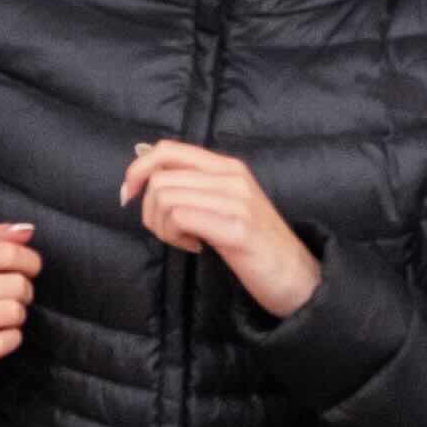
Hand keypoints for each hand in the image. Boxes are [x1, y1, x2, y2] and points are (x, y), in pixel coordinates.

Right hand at [0, 222, 42, 370]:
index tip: (31, 268)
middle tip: (15, 295)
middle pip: (15, 285)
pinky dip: (11, 338)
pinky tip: (2, 333)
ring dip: (17, 315)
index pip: (6, 253)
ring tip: (5, 314)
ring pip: (12, 313)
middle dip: (24, 290)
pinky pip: (1, 344)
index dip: (30, 261)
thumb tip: (26, 230)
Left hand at [121, 142, 323, 317]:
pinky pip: (181, 218)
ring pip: (166, 198)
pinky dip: (176, 237)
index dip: (137, 169)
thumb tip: (144, 163)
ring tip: (185, 241)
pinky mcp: (236, 229)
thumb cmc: (255, 244)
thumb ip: (192, 186)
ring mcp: (236, 201)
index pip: (168, 149)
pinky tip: (196, 247)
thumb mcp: (224, 205)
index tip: (129, 196)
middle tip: (167, 232)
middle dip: (149, 210)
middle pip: (160, 178)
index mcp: (227, 167)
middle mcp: (232, 177)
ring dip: (162, 227)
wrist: (297, 276)